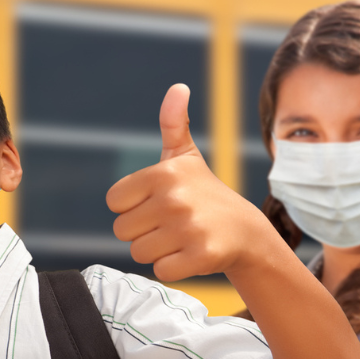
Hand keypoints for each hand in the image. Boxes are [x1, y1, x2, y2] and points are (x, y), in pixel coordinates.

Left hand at [107, 84, 273, 282]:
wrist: (245, 231)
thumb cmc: (205, 193)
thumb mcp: (186, 156)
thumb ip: (173, 123)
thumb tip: (177, 87)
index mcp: (163, 174)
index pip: (114, 202)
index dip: (132, 207)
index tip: (156, 204)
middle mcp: (174, 199)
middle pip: (122, 230)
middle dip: (142, 232)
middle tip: (170, 224)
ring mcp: (188, 228)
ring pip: (138, 253)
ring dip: (157, 251)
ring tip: (180, 239)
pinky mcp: (200, 256)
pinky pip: (161, 271)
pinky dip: (173, 268)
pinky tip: (190, 254)